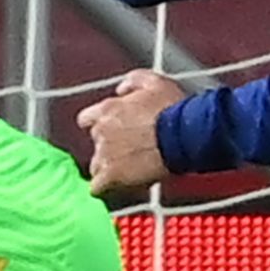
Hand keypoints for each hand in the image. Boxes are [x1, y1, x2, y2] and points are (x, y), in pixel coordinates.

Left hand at [80, 70, 185, 196]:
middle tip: (130, 150)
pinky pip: (97, 188)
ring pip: (96, 166)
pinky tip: (116, 187)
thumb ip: (132, 81)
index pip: (86, 119)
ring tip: (129, 171)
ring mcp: (105, 155)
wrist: (183, 134)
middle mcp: (101, 131)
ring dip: (108, 168)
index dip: (99, 125)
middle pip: (95, 144)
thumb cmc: (173, 108)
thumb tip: (121, 89)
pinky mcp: (113, 176)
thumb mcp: (155, 81)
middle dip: (109, 147)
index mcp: (108, 109)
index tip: (111, 129)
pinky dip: (104, 188)